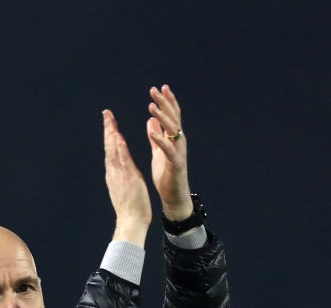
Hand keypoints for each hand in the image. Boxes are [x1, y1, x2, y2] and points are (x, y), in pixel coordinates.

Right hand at [103, 109, 150, 245]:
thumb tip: (124, 168)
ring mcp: (119, 175)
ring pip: (113, 151)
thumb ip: (124, 175)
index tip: (110, 122)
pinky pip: (123, 161)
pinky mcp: (127, 179)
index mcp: (115, 174)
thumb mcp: (127, 188)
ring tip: (110, 119)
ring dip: (111, 133)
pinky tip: (119, 137)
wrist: (130, 223)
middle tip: (106, 113)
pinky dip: (120, 148)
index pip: (111, 151)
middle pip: (109, 147)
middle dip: (108, 129)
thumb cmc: (131, 209)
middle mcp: (114, 172)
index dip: (110, 136)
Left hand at [147, 84, 192, 220]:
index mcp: (174, 138)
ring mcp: (179, 152)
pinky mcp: (176, 163)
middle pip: (173, 118)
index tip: (161, 87)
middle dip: (164, 103)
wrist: (174, 196)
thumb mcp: (159, 151)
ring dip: (162, 117)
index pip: (172, 115)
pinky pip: (168, 149)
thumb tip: (151, 120)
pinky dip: (160, 139)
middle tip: (155, 89)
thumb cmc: (167, 174)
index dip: (167, 101)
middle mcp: (179, 142)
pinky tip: (152, 131)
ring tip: (151, 106)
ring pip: (172, 130)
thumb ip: (156, 135)